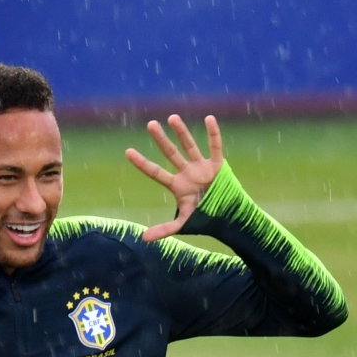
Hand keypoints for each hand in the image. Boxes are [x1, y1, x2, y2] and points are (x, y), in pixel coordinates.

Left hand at [125, 114, 223, 241]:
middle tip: (150, 124)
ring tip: (172, 117)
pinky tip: (208, 119)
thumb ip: (164, 229)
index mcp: (177, 185)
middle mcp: (187, 173)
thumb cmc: (205, 219)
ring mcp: (202, 167)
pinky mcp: (218, 165)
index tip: (127, 152)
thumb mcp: (183, 224)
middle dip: (161, 140)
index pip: (156, 172)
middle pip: (171, 153)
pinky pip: (215, 147)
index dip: (142, 163)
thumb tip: (143, 238)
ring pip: (190, 146)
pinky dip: (213, 133)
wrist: (229, 219)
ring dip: (182, 132)